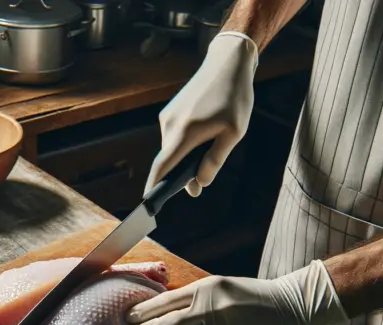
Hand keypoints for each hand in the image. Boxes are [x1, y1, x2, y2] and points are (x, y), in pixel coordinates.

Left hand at [126, 261, 347, 324]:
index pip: (167, 300)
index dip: (145, 310)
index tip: (129, 317)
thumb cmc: (254, 296)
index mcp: (207, 287)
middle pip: (167, 322)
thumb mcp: (223, 286)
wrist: (288, 306)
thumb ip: (198, 296)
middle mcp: (209, 306)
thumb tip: (167, 308)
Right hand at [145, 33, 258, 196]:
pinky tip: (204, 138)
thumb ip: (215, 161)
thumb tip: (200, 183)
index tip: (148, 204)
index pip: (162, 167)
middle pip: (167, 161)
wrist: (227, 64)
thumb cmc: (234, 98)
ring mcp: (168, 117)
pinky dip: (184, 145)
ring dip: (185, 158)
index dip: (154, 187)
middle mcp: (170, 125)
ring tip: (210, 150)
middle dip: (178, 177)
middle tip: (197, 186)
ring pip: (172, 149)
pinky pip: (174, 137)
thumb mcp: (233, 133)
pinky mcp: (171, 111)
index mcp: (184, 132)